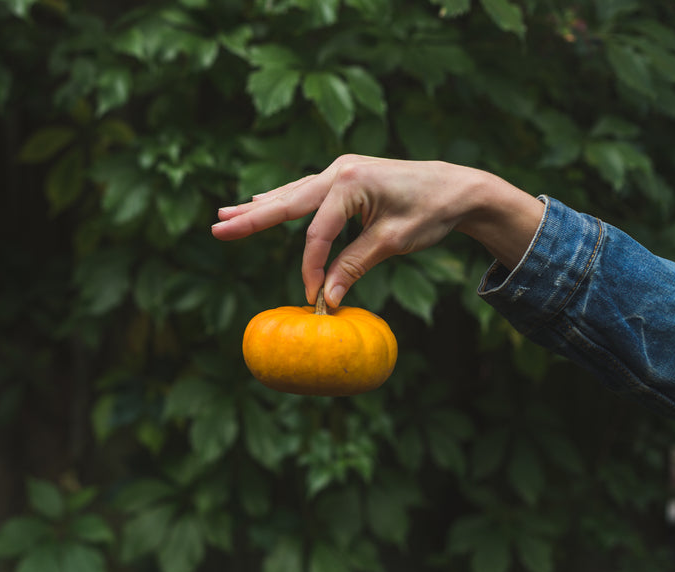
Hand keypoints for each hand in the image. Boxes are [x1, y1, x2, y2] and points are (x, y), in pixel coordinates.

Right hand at [212, 155, 542, 307]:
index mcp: (350, 183)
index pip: (316, 233)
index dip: (310, 267)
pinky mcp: (344, 176)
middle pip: (287, 202)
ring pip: (291, 194)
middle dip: (251, 219)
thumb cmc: (430, 212)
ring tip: (225, 215)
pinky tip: (259, 203)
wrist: (458, 186)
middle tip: (216, 228)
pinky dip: (281, 201)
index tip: (313, 296)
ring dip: (258, 208)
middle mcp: (339, 171)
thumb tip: (326, 298)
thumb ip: (354, 266)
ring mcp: (339, 170)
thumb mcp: (392, 243)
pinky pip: (304, 192)